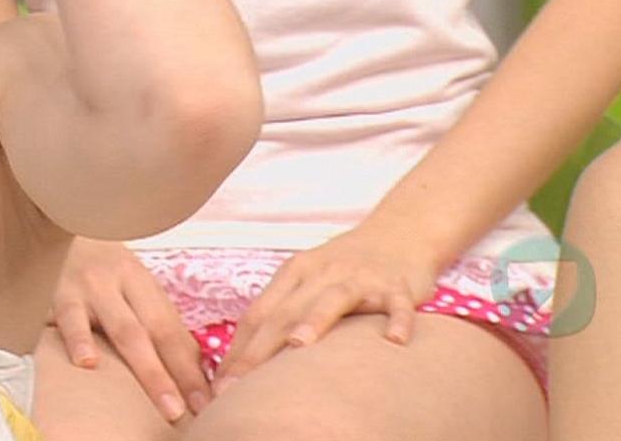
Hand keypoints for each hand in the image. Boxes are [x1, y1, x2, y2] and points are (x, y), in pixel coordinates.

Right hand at [53, 237, 210, 423]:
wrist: (58, 221)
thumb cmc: (97, 268)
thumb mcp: (129, 287)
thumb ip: (156, 324)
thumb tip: (194, 370)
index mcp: (143, 284)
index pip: (172, 333)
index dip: (190, 371)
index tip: (205, 404)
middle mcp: (121, 283)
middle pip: (153, 333)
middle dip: (173, 376)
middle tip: (183, 411)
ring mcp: (91, 287)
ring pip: (123, 330)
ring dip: (146, 367)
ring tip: (161, 400)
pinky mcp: (58, 292)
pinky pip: (70, 318)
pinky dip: (79, 340)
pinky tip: (87, 362)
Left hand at [211, 225, 434, 392]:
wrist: (399, 233)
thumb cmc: (343, 269)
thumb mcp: (307, 282)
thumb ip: (281, 315)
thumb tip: (246, 360)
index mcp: (294, 274)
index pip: (257, 315)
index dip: (237, 351)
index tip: (221, 386)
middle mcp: (322, 274)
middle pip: (285, 313)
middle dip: (258, 351)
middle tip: (239, 387)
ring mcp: (359, 279)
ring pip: (333, 300)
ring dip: (315, 321)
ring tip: (299, 347)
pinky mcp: (396, 286)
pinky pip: (397, 305)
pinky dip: (397, 321)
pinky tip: (395, 341)